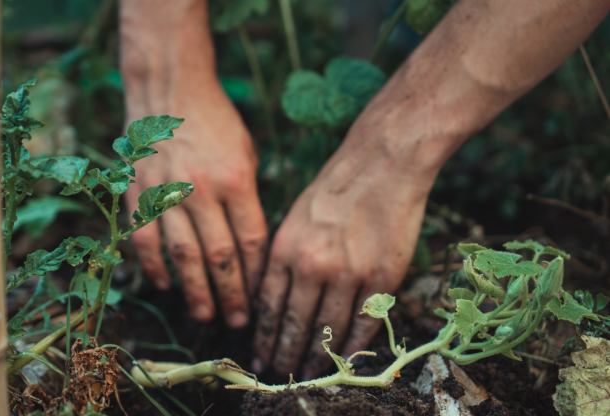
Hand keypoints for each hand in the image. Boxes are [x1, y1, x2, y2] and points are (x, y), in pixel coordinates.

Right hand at [125, 78, 266, 327]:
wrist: (169, 91)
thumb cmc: (216, 123)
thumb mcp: (246, 154)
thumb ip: (248, 199)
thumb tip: (251, 248)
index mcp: (236, 180)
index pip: (251, 241)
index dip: (256, 276)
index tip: (261, 298)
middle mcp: (202, 190)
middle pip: (220, 256)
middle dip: (231, 295)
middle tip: (237, 323)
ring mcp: (167, 192)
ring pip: (183, 256)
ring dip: (195, 291)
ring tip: (205, 315)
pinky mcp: (139, 193)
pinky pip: (146, 240)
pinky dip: (155, 267)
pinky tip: (166, 286)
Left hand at [252, 118, 435, 377]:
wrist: (382, 163)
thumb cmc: (334, 187)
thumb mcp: (293, 217)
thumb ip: (282, 258)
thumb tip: (272, 299)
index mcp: (285, 248)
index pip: (268, 306)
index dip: (264, 336)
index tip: (260, 355)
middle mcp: (312, 265)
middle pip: (294, 324)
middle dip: (285, 354)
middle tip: (280, 373)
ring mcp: (348, 273)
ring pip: (328, 330)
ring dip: (317, 357)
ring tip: (309, 372)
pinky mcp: (381, 277)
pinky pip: (364, 323)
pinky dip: (353, 346)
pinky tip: (344, 359)